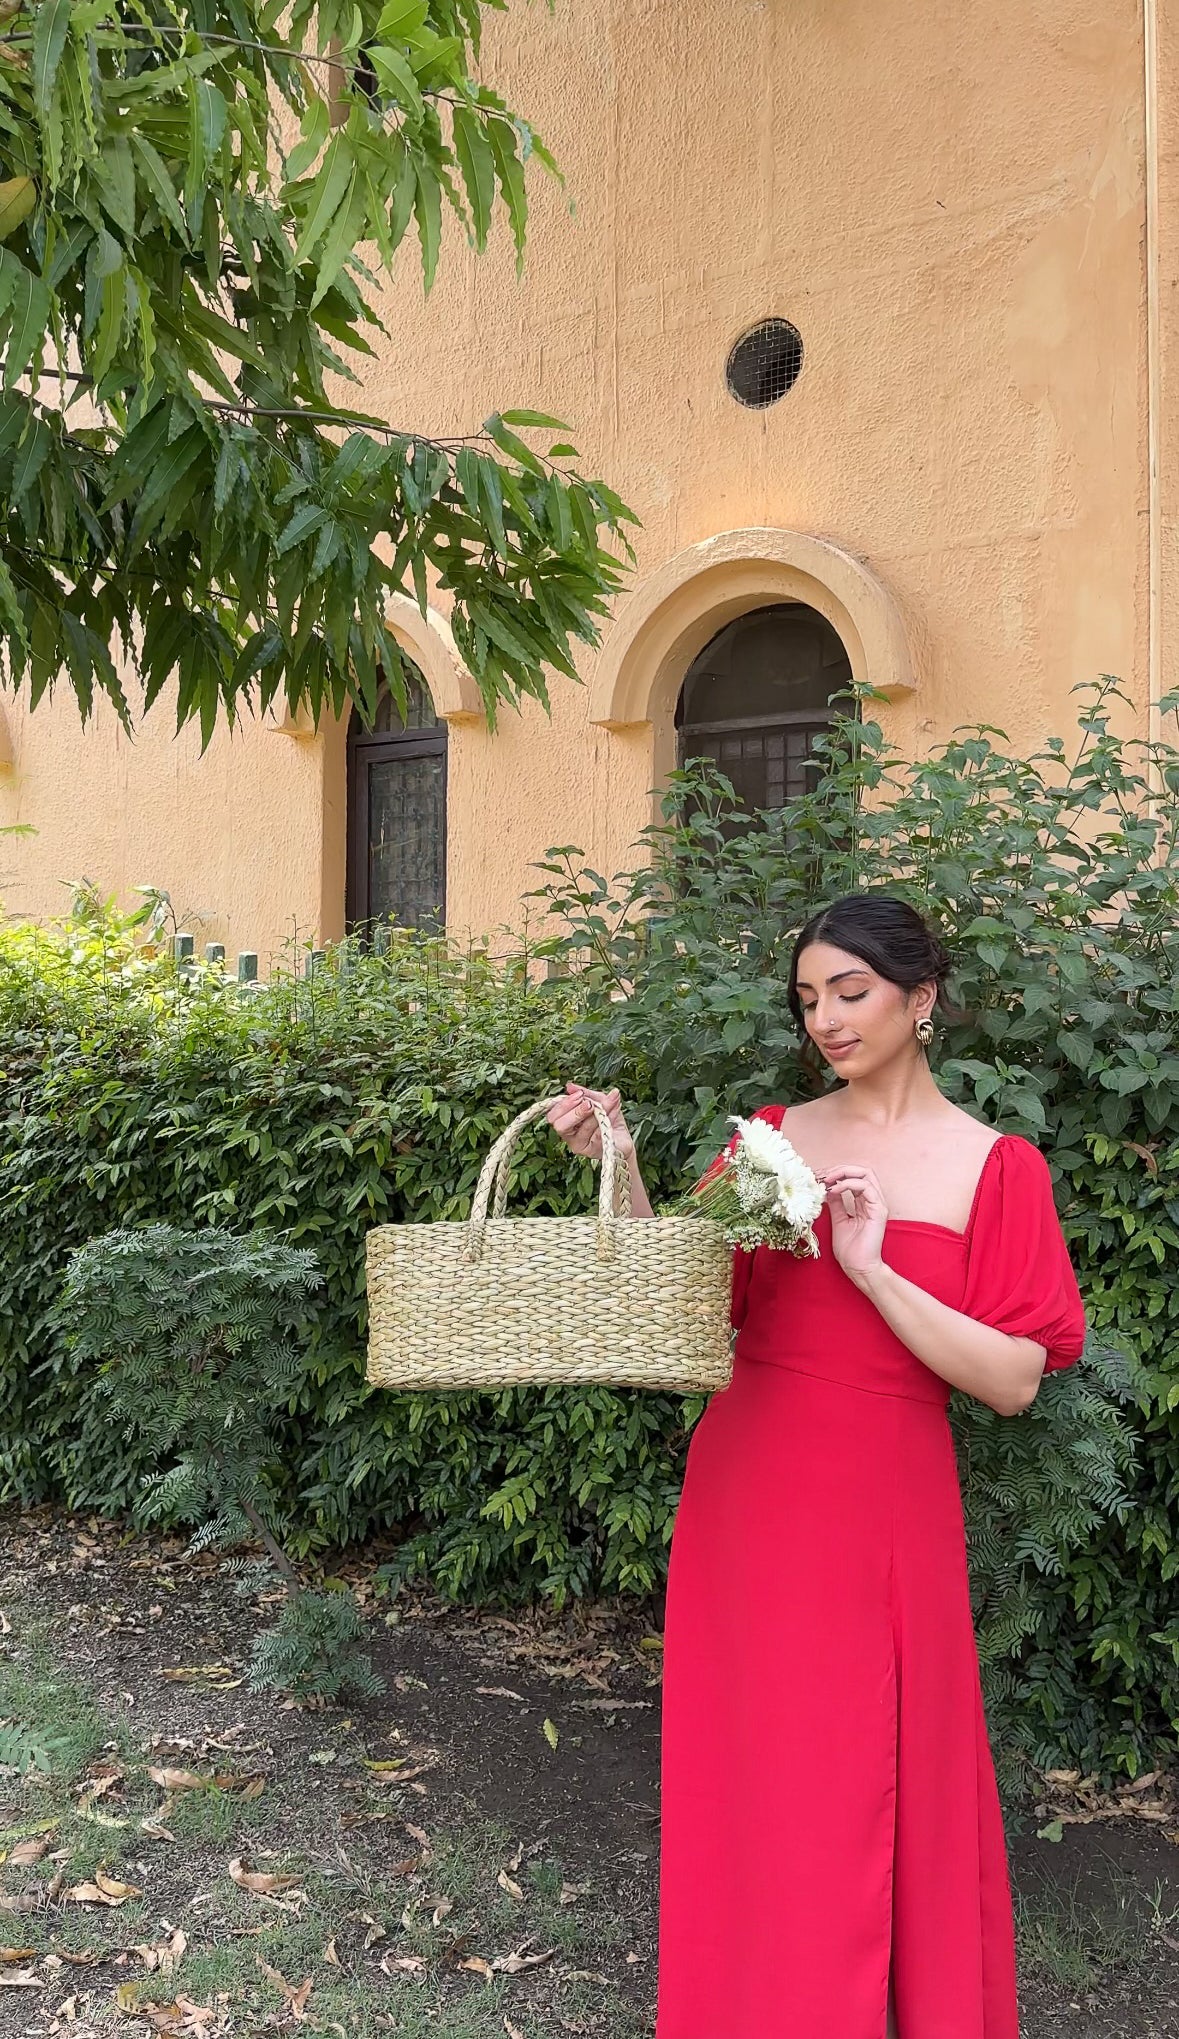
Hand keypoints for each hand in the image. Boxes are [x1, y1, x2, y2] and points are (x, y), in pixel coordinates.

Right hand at [545, 1082, 634, 1162]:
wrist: (624, 1137)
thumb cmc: (608, 1119)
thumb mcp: (598, 1100)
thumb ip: (585, 1093)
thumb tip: (569, 1086)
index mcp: (565, 1121)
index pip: (553, 1116)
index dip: (564, 1104)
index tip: (579, 1095)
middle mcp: (569, 1135)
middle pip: (559, 1126)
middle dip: (575, 1112)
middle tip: (589, 1104)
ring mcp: (580, 1145)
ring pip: (581, 1131)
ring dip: (595, 1115)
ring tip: (607, 1105)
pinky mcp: (593, 1151)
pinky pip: (597, 1136)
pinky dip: (606, 1121)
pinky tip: (614, 1113)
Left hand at [820, 1163, 887, 1282]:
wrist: (858, 1267)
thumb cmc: (850, 1249)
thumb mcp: (838, 1219)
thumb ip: (836, 1203)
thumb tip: (827, 1189)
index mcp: (865, 1202)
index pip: (854, 1177)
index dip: (836, 1173)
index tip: (817, 1177)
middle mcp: (873, 1200)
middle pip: (861, 1171)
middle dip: (839, 1169)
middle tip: (821, 1174)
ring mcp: (878, 1204)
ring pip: (865, 1174)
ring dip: (842, 1173)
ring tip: (826, 1180)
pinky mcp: (879, 1210)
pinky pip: (866, 1187)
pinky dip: (847, 1184)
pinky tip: (834, 1189)